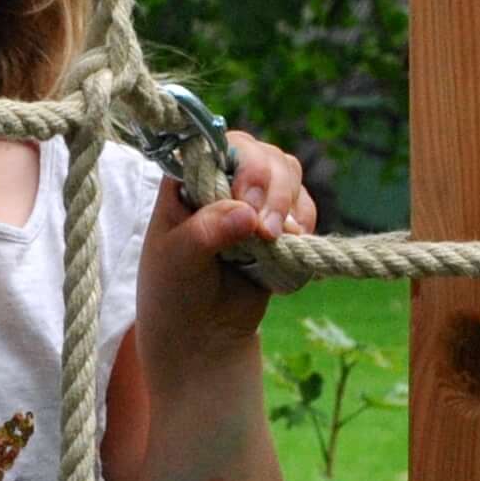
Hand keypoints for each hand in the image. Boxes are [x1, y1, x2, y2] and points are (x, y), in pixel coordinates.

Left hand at [141, 127, 313, 333]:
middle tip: (265, 232)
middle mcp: (221, 182)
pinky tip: (292, 246)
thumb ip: (206, 231)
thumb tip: (246, 212)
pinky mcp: (278, 226)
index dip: (241, 165)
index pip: (219, 145)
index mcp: (186, 180)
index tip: (245, 201)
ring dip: (291, 204)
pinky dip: (306, 223)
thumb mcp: (176, 260)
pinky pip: (304, 208)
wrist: (201, 335)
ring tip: (276, 241)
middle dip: (272, 189)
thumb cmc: (173, 292)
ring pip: (288, 174)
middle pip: (262, 154)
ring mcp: (253, 201)